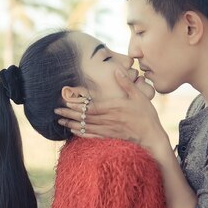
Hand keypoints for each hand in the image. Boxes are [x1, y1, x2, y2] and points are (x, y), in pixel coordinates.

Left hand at [55, 68, 169, 153]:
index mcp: (114, 108)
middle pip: (84, 117)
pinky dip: (81, 133)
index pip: (91, 107)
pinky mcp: (110, 136)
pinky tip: (73, 132)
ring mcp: (108, 130)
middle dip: (69, 114)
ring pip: (86, 127)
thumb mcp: (139, 96)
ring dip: (72, 124)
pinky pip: (93, 136)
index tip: (65, 101)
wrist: (152, 136)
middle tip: (56, 111)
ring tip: (59, 121)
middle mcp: (109, 120)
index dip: (77, 105)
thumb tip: (117, 70)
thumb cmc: (146, 115)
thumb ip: (126, 84)